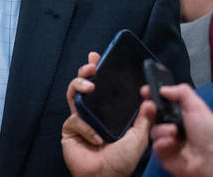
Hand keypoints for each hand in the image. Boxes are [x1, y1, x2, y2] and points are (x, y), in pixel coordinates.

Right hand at [61, 52, 149, 176]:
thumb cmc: (122, 161)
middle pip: (82, 86)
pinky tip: (96, 139)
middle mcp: (92, 113)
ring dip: (79, 86)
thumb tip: (149, 99)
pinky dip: (86, 128)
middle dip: (84, 72)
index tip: (97, 57)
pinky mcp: (69, 129)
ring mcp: (79, 120)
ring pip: (72, 95)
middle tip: (91, 67)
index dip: (97, 71)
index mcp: (107, 112)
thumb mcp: (139, 137)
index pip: (101, 87)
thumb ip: (143, 119)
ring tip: (89, 87)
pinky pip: (75, 120)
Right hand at [141, 83, 212, 176]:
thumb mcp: (197, 107)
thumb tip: (163, 88)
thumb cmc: (210, 135)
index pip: (160, 102)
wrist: (211, 158)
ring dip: (162, 129)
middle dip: (149, 109)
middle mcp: (171, 125)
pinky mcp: (164, 153)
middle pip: (151, 115)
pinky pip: (155, 145)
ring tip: (174, 131)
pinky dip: (162, 142)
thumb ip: (182, 92)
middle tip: (150, 106)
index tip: (146, 91)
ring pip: (152, 130)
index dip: (151, 96)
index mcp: (179, 114)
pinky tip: (172, 142)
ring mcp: (167, 139)